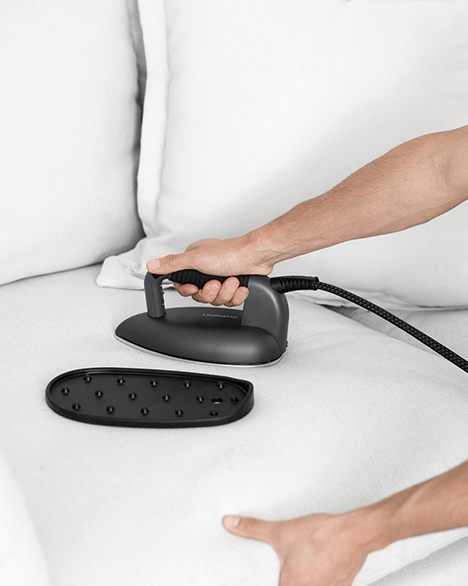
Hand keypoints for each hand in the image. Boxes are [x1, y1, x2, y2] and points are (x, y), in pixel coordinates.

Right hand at [146, 235, 274, 306]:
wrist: (255, 256)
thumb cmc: (229, 253)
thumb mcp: (195, 258)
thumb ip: (172, 264)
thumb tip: (151, 265)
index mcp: (194, 261)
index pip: (182, 283)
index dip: (189, 290)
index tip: (195, 287)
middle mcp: (206, 270)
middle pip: (200, 295)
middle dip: (211, 292)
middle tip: (217, 282)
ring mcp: (220, 278)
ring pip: (216, 299)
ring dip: (225, 292)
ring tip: (231, 280)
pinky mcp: (233, 286)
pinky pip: (230, 301)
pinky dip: (236, 295)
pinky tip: (239, 285)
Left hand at [222, 512, 369, 585]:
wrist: (354, 534)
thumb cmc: (321, 535)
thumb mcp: (281, 531)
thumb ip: (252, 529)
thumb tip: (230, 523)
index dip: (276, 580)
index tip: (284, 571)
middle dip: (293, 577)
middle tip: (297, 562)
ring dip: (308, 578)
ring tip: (309, 561)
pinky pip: (326, 585)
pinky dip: (322, 578)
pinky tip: (321, 564)